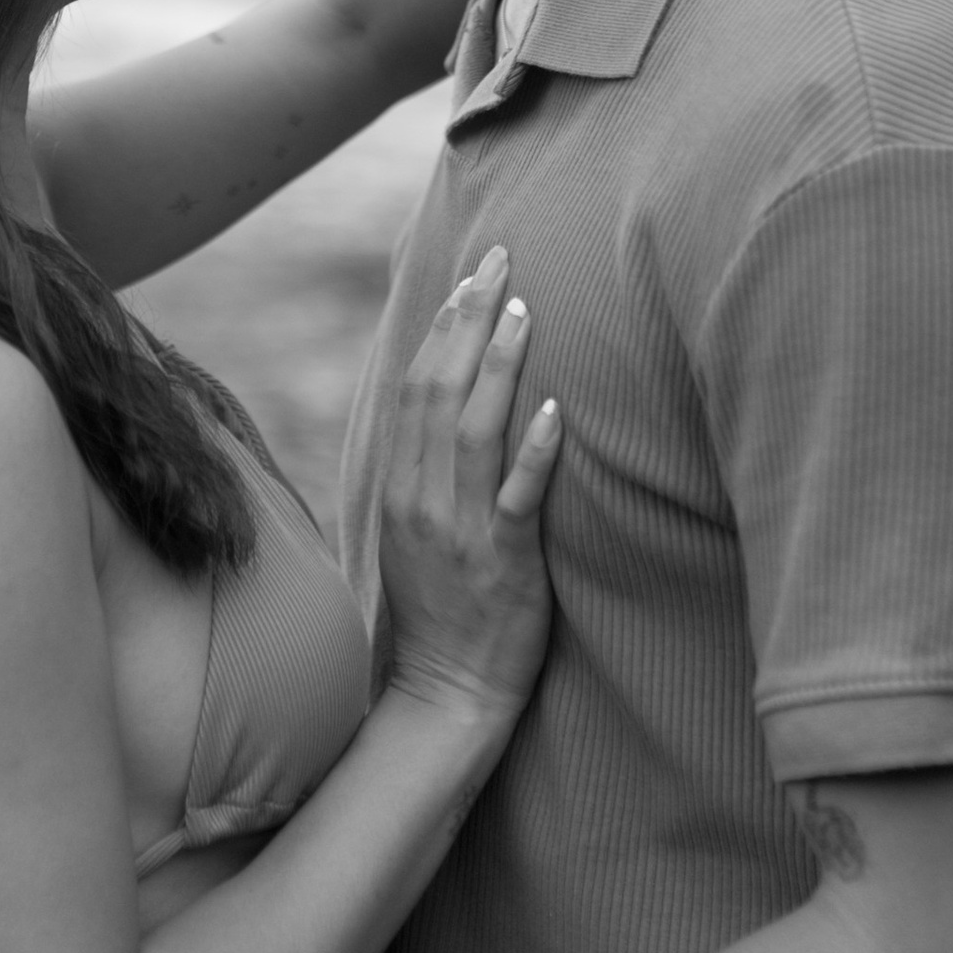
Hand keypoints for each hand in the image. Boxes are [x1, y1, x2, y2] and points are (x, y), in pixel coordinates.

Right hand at [375, 248, 560, 730]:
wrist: (446, 693)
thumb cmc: (443, 607)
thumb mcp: (417, 528)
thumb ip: (428, 468)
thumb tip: (450, 404)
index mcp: (400, 486)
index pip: (414, 386)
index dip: (442, 326)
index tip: (469, 275)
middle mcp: (421, 499)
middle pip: (439, 391)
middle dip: (469, 320)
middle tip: (500, 260)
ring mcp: (458, 531)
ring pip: (473, 432)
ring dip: (498, 366)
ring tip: (524, 310)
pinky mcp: (501, 564)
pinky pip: (516, 500)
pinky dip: (533, 452)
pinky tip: (553, 410)